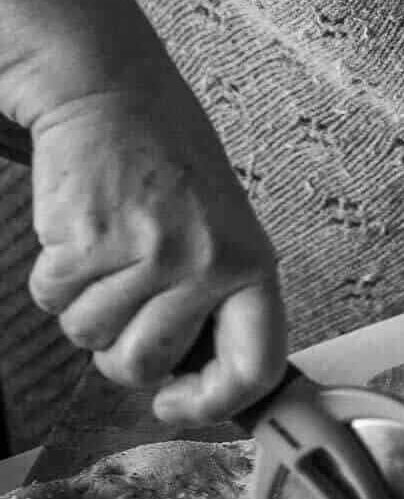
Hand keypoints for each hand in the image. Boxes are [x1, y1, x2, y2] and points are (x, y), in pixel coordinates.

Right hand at [26, 56, 287, 424]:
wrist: (113, 94)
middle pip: (143, 366)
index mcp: (251, 262)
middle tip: (125, 292)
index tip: (174, 402)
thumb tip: (198, 381)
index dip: (210, 403)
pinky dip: (54, 276)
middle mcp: (205, 263)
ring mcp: (148, 254)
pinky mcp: (89, 243)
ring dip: (85, 303)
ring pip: (91, 338)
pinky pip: (53, 301)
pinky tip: (80, 230)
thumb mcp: (220, 227)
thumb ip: (216, 298)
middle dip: (119, 347)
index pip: (255, 367)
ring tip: (108, 246)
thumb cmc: (166, 160)